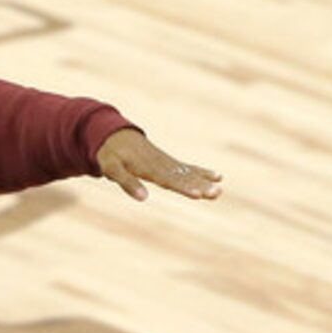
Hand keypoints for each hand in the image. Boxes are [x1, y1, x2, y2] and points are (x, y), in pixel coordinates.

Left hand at [96, 129, 221, 202]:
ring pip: (188, 173)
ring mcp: (167, 162)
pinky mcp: (169, 162)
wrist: (114, 134)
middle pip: (183, 178)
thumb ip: (127, 182)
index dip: (183, 187)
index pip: (169, 180)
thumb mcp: (112, 168)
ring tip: (220, 189)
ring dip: (205, 181)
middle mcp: (161, 165)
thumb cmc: (110, 154)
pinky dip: (202, 172)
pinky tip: (218, 176)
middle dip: (200, 186)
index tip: (197, 194)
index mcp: (148, 167)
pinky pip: (188, 168)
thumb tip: (144, 198)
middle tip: (216, 193)